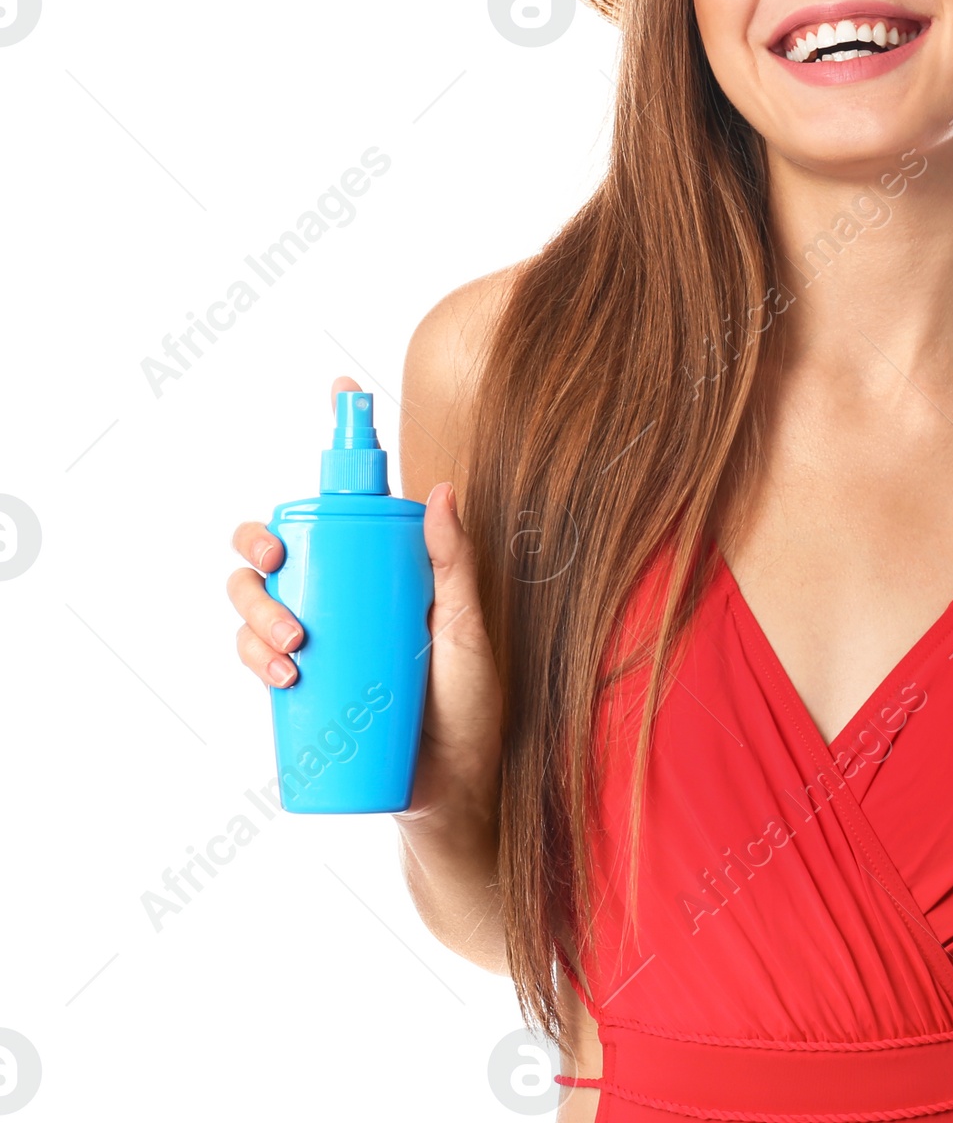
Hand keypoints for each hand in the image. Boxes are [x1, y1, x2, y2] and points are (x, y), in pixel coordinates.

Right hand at [228, 376, 503, 829]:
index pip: (359, 500)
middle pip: (280, 542)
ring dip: (253, 609)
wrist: (448, 797)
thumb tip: (444, 490)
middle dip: (259, 544)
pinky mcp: (298, 683)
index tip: (341, 387)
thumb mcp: (469, 635)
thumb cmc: (471, 710)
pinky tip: (279, 675)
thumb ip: (457, 569)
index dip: (344, 440)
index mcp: (387, 569)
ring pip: (253, 594)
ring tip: (291, 647)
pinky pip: (251, 653)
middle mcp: (345, 591)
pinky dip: (250, 655)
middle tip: (276, 562)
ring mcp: (317, 634)